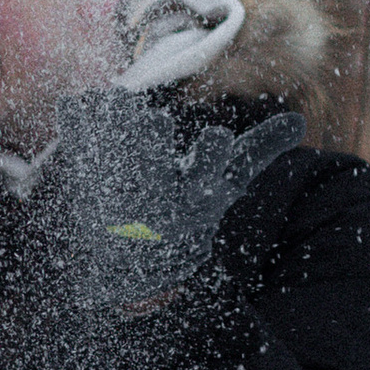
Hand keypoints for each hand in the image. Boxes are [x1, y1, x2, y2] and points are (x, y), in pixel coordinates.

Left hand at [49, 95, 301, 310]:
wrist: (139, 269)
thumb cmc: (187, 215)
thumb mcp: (225, 186)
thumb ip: (257, 152)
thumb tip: (298, 123)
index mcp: (198, 194)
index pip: (213, 171)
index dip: (214, 155)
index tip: (215, 136)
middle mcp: (162, 199)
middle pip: (163, 170)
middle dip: (158, 147)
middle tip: (155, 122)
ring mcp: (122, 199)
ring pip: (120, 163)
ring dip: (116, 132)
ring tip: (113, 100)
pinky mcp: (89, 194)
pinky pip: (81, 158)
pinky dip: (77, 129)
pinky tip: (72, 102)